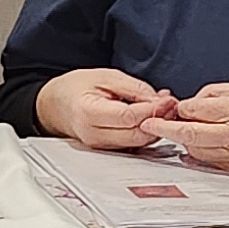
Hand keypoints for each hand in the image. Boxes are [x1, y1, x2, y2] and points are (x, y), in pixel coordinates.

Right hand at [39, 68, 180, 151]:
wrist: (56, 106)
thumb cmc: (77, 88)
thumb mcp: (106, 76)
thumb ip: (134, 88)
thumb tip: (159, 101)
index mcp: (89, 113)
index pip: (128, 118)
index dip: (152, 110)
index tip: (167, 100)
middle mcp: (94, 135)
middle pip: (137, 135)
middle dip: (159, 120)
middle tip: (171, 104)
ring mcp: (101, 146)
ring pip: (138, 143)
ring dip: (155, 127)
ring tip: (163, 108)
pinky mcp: (108, 150)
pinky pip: (134, 144)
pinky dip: (146, 131)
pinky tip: (152, 117)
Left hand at [155, 84, 228, 174]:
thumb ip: (220, 95)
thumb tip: (194, 103)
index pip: (193, 109)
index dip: (177, 108)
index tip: (165, 108)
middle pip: (188, 134)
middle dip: (165, 129)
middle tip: (148, 125)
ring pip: (197, 151)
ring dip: (184, 143)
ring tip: (177, 135)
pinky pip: (212, 164)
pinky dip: (201, 156)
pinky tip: (197, 149)